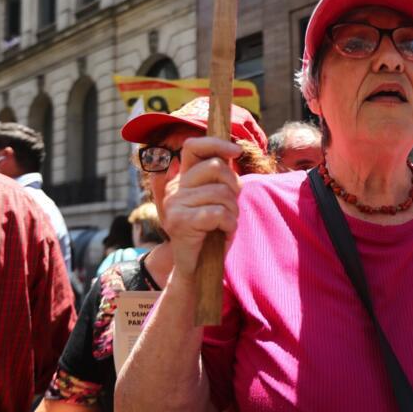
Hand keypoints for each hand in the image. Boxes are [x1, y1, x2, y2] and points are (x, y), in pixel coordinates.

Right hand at [160, 137, 242, 281]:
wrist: (196, 267)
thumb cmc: (211, 232)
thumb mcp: (217, 200)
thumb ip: (220, 178)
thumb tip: (234, 151)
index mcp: (184, 179)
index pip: (194, 147)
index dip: (216, 143)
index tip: (237, 151)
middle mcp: (176, 188)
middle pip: (215, 167)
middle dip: (233, 187)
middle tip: (231, 207)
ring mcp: (175, 204)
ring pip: (221, 193)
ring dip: (232, 211)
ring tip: (225, 224)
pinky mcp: (180, 222)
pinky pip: (218, 213)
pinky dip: (229, 224)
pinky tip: (223, 233)